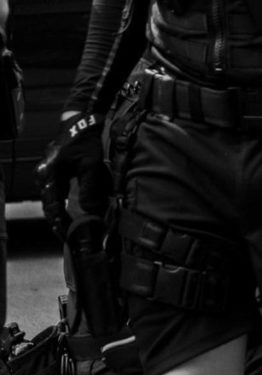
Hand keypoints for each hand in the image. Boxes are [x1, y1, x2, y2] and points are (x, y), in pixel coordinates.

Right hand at [35, 112, 111, 237]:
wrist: (79, 123)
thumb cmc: (84, 142)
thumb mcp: (90, 165)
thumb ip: (90, 189)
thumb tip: (91, 211)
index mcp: (50, 174)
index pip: (53, 206)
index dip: (60, 223)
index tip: (67, 236)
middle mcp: (44, 175)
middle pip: (49, 205)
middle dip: (59, 222)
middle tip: (69, 238)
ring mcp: (47, 173)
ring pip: (51, 200)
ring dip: (59, 215)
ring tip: (68, 230)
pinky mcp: (53, 172)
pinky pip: (55, 193)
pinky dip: (61, 204)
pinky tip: (68, 214)